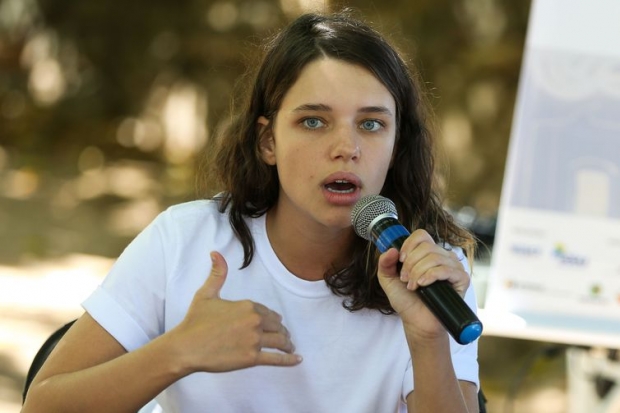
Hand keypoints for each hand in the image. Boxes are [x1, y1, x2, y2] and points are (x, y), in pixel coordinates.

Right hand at [171, 251, 301, 372]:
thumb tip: (216, 253)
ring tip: (290, 346)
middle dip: (281, 330)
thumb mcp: (206, 293)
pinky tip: (297, 359)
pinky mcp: (251, 358)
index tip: (275, 322)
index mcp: (247, 306)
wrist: (186, 347)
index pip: (267, 312)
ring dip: (287, 344)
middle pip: (277, 325)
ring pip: (279, 341)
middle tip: (284, 336)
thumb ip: (217, 274)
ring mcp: (254, 341)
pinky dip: (289, 359)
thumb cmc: (195, 321)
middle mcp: (254, 322)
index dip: (271, 318)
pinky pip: (276, 359)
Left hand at [376, 229, 470, 340]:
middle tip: (406, 280)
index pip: (421, 235)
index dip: (408, 245)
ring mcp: (453, 267)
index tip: (400, 261)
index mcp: (426, 253)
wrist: (417, 322)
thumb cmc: (406, 300)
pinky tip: (423, 285)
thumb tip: (391, 249)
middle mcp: (442, 256)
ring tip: (413, 286)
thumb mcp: (388, 280)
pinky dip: (431, 276)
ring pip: (435, 257)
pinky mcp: (461, 279)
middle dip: (411, 264)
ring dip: (418, 272)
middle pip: (426, 247)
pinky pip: (446, 269)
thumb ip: (384, 264)